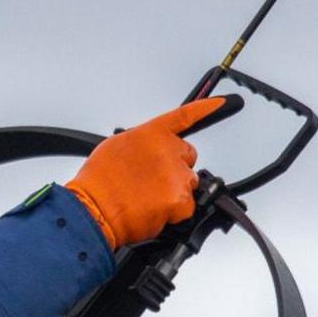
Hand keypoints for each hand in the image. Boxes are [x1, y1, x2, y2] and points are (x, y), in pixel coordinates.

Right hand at [64, 96, 232, 248]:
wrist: (94, 209)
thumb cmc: (99, 183)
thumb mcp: (116, 148)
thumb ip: (141, 145)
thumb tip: (150, 152)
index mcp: (151, 134)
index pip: (184, 116)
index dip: (207, 109)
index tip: (223, 103)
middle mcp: (167, 150)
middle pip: (187, 157)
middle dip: (175, 169)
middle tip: (151, 182)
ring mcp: (176, 175)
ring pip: (188, 184)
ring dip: (173, 192)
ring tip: (146, 198)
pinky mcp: (180, 199)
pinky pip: (187, 207)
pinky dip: (174, 213)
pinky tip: (152, 210)